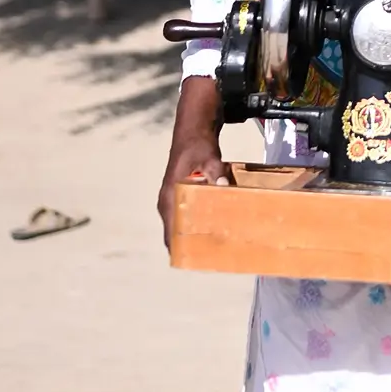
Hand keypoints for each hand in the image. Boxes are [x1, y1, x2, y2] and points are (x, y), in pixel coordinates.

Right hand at [158, 77, 228, 249]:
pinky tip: (216, 225)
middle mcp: (168, 201)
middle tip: (211, 257)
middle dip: (191, 245)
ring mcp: (174, 197)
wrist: (193, 128)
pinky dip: (198, 221)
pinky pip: (188, 213)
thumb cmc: (197, 144)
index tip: (192, 263)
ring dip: (195, 233)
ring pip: (182, 223)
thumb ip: (216, 173)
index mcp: (169, 197)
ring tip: (215, 246)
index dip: (179, 249)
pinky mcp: (183, 193)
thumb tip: (222, 188)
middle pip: (176, 232)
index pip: (169, 233)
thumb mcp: (209, 158)